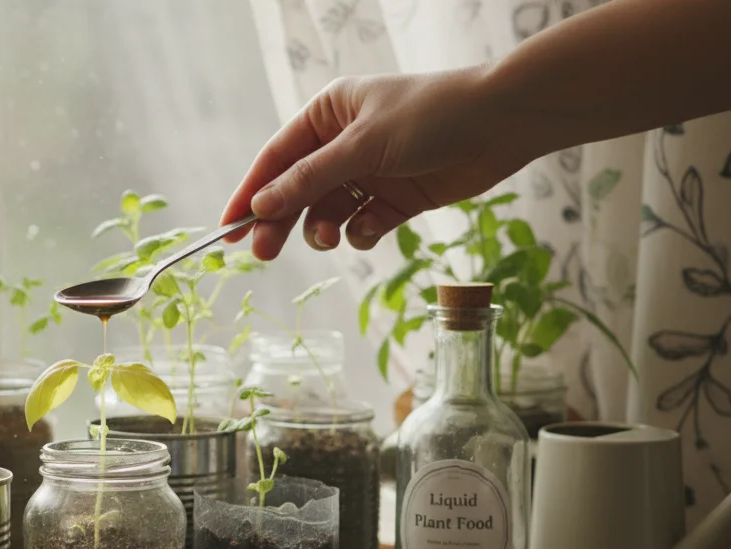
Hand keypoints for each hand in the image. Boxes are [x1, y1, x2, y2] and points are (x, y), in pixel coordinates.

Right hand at [221, 65, 537, 259]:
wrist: (502, 123)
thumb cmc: (431, 116)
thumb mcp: (362, 147)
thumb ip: (310, 180)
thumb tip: (262, 206)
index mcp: (328, 114)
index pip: (275, 159)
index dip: (249, 194)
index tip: (227, 231)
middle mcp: (344, 142)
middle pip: (296, 190)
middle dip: (280, 221)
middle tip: (262, 253)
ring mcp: (371, 172)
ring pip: (327, 212)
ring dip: (323, 229)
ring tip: (330, 238)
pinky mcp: (397, 198)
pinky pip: (362, 224)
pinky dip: (362, 232)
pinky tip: (372, 228)